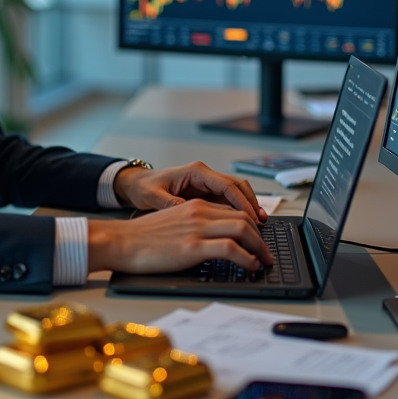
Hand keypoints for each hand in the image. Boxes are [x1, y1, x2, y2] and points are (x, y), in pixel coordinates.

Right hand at [87, 199, 274, 272]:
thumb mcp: (173, 222)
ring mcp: (197, 228)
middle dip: (261, 237)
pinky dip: (248, 257)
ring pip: (243, 229)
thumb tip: (214, 240)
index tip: (258, 239)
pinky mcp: (193, 246)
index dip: (251, 225)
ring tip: (264, 261)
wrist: (122, 241)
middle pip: (244, 217)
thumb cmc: (142, 237)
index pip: (233, 210)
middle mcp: (199, 212)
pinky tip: (251, 266)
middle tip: (267, 252)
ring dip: (260, 247)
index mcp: (195, 205)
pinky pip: (231, 248)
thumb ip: (194, 225)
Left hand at [113, 161, 267, 223]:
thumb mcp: (153, 197)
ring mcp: (206, 184)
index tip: (251, 218)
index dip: (242, 202)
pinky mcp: (205, 194)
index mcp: (196, 172)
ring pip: (236, 193)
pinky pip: (228, 201)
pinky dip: (238, 211)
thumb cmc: (143, 187)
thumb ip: (171, 205)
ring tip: (258, 226)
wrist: (136, 184)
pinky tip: (244, 225)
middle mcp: (204, 175)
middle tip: (261, 224)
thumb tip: (189, 214)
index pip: (227, 185)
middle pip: (238, 186)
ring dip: (248, 207)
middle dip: (252, 204)